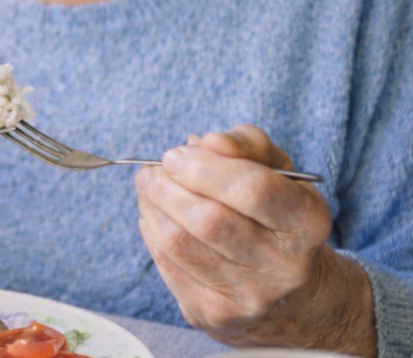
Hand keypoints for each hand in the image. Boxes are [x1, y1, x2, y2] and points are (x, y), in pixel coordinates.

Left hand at [135, 125, 375, 353]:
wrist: (293, 295)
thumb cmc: (277, 214)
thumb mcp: (277, 170)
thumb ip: (245, 144)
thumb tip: (203, 142)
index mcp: (307, 222)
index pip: (254, 190)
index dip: (205, 168)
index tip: (175, 155)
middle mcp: (283, 266)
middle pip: (209, 220)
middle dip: (166, 187)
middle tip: (151, 172)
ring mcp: (249, 296)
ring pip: (180, 243)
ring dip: (152, 207)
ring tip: (149, 189)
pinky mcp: (215, 313)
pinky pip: (168, 265)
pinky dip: (152, 232)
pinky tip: (155, 217)